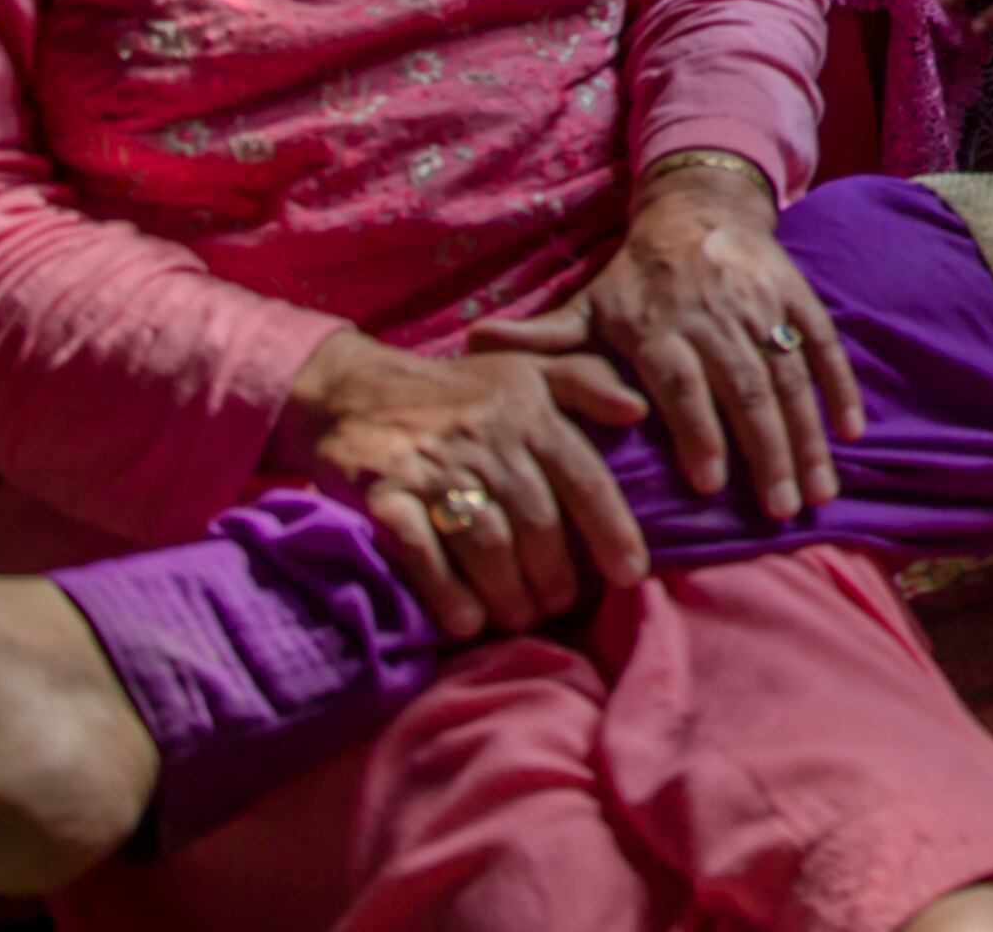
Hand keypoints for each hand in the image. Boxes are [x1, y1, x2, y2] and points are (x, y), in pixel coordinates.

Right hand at [272, 328, 652, 638]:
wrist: (354, 389)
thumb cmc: (460, 391)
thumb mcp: (528, 371)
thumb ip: (587, 383)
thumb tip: (637, 409)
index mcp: (529, 411)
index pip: (583, 477)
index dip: (612, 529)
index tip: (631, 574)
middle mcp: (486, 439)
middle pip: (537, 521)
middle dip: (556, 575)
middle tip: (560, 604)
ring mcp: (432, 467)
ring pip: (486, 542)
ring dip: (510, 592)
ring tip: (520, 617)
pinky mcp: (384, 494)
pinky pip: (421, 551)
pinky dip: (447, 591)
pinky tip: (467, 621)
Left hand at [473, 158, 861, 523]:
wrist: (699, 210)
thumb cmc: (634, 280)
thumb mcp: (586, 307)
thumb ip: (542, 340)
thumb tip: (474, 344)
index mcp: (658, 324)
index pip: (680, 383)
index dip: (695, 431)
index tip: (708, 485)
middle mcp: (713, 315)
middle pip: (744, 387)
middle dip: (766, 452)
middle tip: (780, 510)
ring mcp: (761, 306)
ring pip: (790, 376)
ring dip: (808, 435)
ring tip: (818, 493)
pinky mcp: (797, 298)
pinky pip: (824, 346)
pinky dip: (841, 388)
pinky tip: (852, 435)